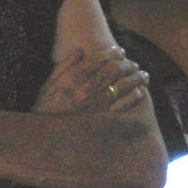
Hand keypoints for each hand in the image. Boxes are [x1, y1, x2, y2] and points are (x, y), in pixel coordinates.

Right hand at [33, 44, 148, 114]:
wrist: (46, 137)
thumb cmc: (46, 108)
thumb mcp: (49, 84)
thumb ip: (65, 66)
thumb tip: (80, 50)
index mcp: (73, 78)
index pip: (99, 58)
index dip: (112, 51)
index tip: (120, 50)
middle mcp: (87, 89)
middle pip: (114, 69)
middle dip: (126, 63)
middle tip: (132, 63)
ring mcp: (97, 105)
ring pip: (123, 85)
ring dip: (135, 77)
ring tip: (142, 74)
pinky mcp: (105, 120)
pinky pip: (125, 104)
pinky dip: (134, 95)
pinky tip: (139, 91)